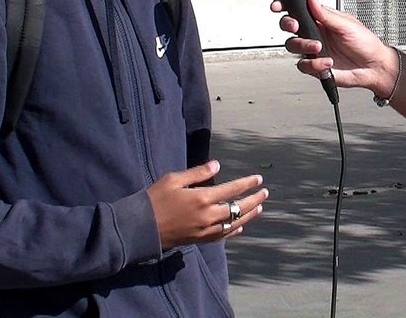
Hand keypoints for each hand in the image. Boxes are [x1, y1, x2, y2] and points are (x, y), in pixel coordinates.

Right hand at [146, 161, 267, 248]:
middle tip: (265, 193)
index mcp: (202, 198)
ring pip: (233, 224)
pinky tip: (240, 227)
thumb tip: (217, 165)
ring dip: (248, 215)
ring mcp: (204, 230)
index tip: (259, 179)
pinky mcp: (199, 240)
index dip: (247, 184)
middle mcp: (207, 216)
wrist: (141, 227)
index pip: (231, 189)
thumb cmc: (154, 199)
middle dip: (253, 200)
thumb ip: (197, 173)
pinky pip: (222, 236)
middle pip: (237, 208)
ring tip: (259, 208)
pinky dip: (234, 231)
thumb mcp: (173, 179)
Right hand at [270, 0, 395, 96]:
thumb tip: (311, 0)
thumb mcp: (347, 25)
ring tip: (319, 47)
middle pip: (289, 27)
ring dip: (304, 45)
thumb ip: (326, 14)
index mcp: (321, 20)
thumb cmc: (365, 44)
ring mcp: (313, 50)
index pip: (298, 11)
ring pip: (292, 46)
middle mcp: (315, 34)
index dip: (285, 7)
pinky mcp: (315, 66)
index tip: (278, 6)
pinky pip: (303, 65)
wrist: (373, 67)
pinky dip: (314, 64)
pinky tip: (328, 62)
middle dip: (288, 25)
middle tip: (296, 26)